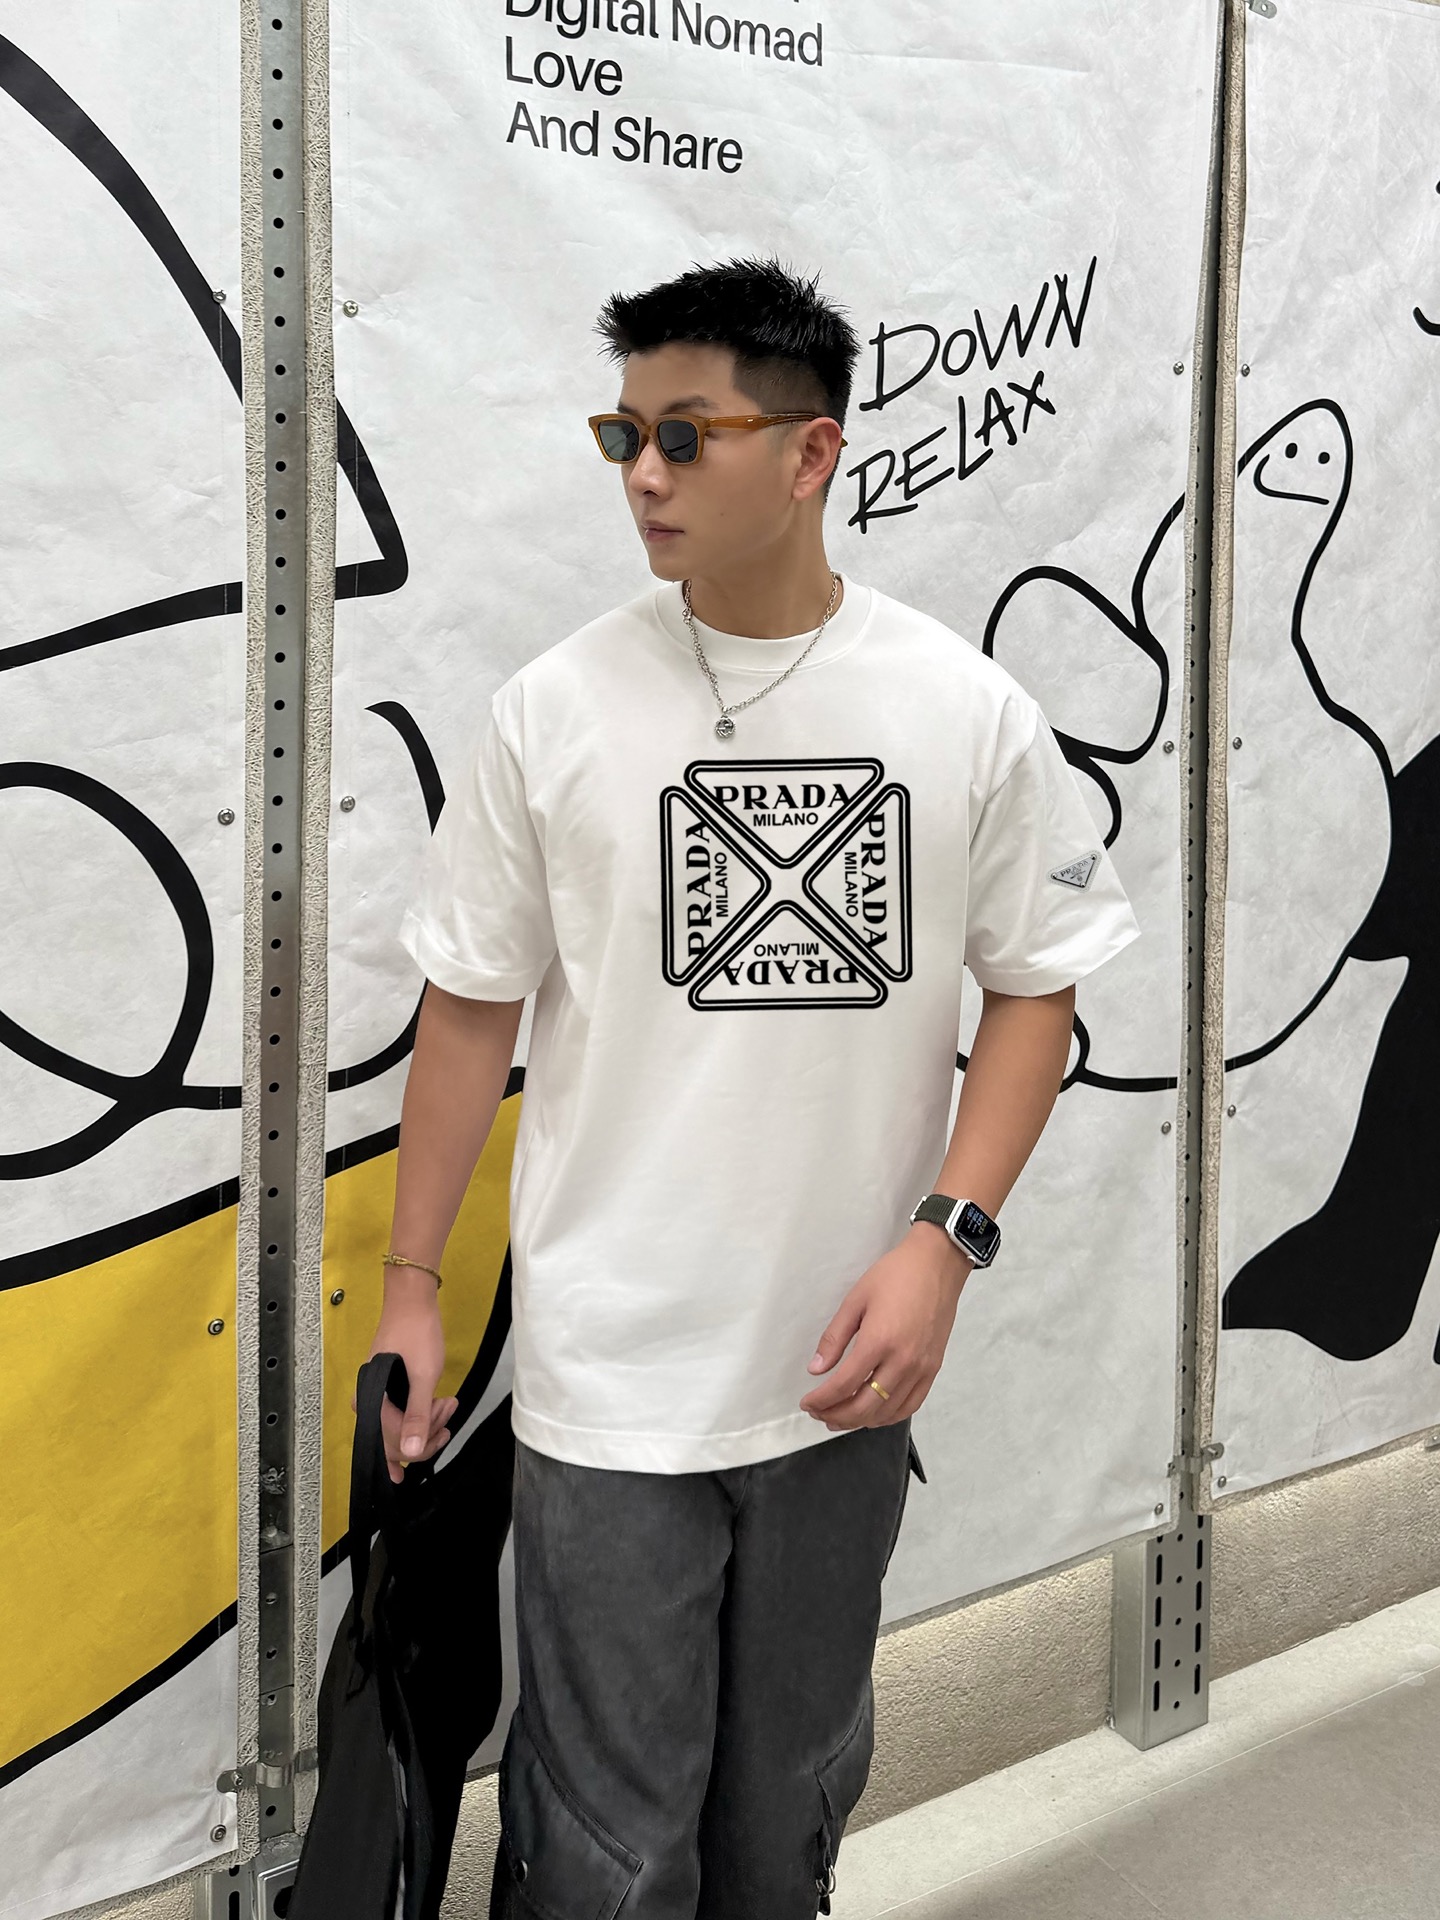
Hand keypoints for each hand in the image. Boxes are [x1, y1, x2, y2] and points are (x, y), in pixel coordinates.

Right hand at [353, 1271, 458, 1483]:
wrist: (412, 1299)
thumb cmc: (417, 1332)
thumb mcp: (423, 1376)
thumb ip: (417, 1415)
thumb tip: (411, 1453)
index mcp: (370, 1400)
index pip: (393, 1444)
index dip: (422, 1443)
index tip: (444, 1429)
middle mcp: (367, 1402)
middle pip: (395, 1440)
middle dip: (426, 1432)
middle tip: (447, 1409)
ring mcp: (377, 1395)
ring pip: (401, 1427)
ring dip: (427, 1421)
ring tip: (447, 1403)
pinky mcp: (386, 1388)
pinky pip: (402, 1413)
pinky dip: (422, 1412)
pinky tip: (438, 1404)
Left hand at [799, 1226, 970, 1429]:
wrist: (937, 1265)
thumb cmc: (894, 1276)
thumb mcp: (855, 1300)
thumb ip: (834, 1338)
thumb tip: (816, 1370)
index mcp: (878, 1341)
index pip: (843, 1385)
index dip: (821, 1400)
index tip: (807, 1403)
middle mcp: (902, 1361)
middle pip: (864, 1406)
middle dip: (836, 1416)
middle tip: (819, 1414)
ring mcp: (921, 1369)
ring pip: (887, 1412)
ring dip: (859, 1421)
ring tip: (840, 1418)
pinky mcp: (933, 1370)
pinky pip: (910, 1405)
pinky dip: (888, 1416)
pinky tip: (873, 1414)